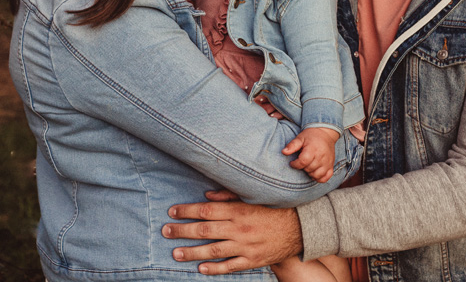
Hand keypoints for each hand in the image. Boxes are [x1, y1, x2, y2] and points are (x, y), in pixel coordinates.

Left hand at [162, 195, 302, 274]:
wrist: (300, 227)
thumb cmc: (273, 208)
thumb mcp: (252, 197)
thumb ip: (228, 196)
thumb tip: (206, 197)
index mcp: (238, 210)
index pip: (206, 210)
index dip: (186, 211)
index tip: (172, 211)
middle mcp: (239, 228)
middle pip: (205, 230)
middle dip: (182, 231)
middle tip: (165, 231)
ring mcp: (245, 246)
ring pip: (213, 250)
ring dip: (192, 252)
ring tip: (175, 253)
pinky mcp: (252, 260)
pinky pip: (230, 266)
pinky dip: (214, 268)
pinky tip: (200, 268)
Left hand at [282, 127, 339, 182]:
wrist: (325, 133)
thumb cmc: (311, 136)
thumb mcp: (300, 138)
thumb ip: (292, 145)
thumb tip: (284, 152)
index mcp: (313, 149)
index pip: (303, 162)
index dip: (295, 164)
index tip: (292, 162)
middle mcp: (321, 156)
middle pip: (309, 169)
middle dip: (302, 168)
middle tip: (301, 162)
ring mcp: (327, 162)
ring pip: (317, 175)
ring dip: (310, 173)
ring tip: (307, 166)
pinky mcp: (331, 166)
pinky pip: (325, 178)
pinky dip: (319, 178)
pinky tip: (314, 172)